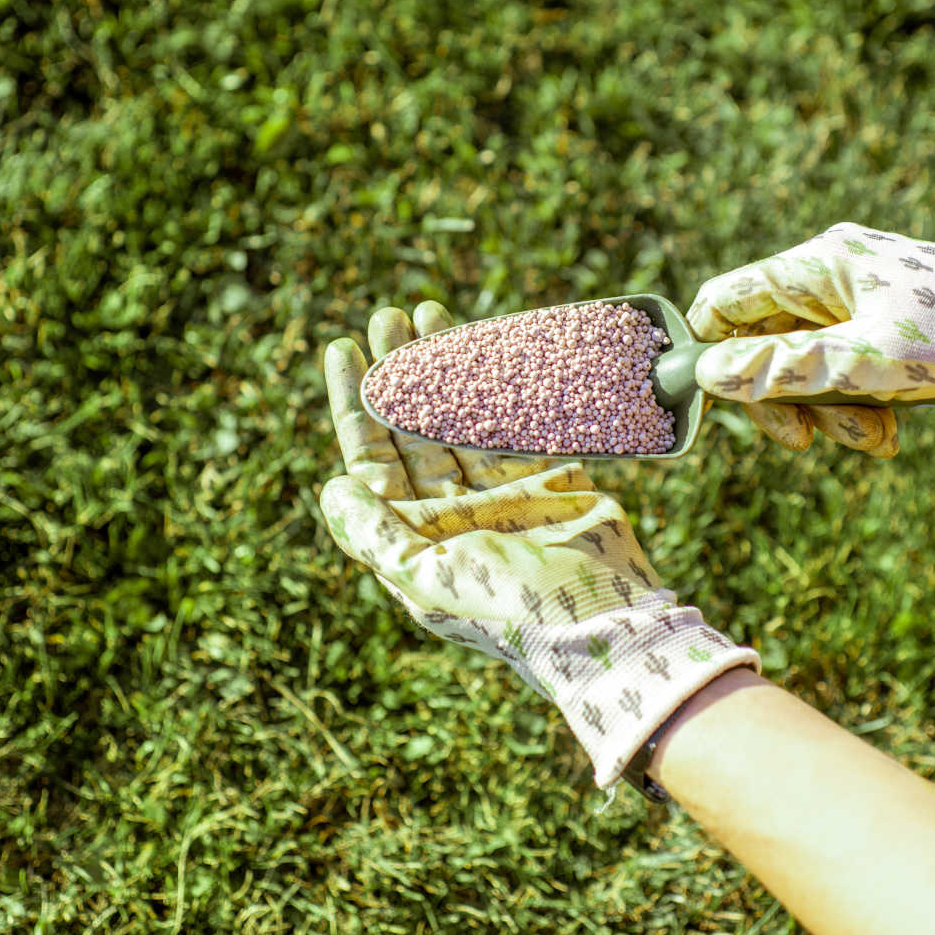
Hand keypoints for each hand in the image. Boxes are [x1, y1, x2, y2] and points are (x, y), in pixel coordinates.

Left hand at [320, 301, 758, 786]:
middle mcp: (451, 512)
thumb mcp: (425, 575)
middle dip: (400, 371)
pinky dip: (501, 385)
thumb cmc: (507, 607)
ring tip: (430, 313)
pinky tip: (487, 346)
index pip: (370, 458)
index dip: (354, 402)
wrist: (602, 622)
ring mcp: (500, 493)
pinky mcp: (550, 479)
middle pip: (412, 427)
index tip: (344, 348)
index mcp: (414, 536)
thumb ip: (374, 532)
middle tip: (390, 315)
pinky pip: (517, 422)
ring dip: (445, 367)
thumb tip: (331, 486)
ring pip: (462, 416)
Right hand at [689, 225, 934, 413]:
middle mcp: (830, 278)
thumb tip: (710, 373)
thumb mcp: (866, 360)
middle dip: (784, 399)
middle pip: (764, 344)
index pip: (726, 302)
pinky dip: (862, 402)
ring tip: (875, 436)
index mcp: (815, 267)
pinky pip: (850, 370)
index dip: (714, 353)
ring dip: (830, 410)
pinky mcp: (889, 327)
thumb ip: (785, 368)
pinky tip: (893, 429)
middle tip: (806, 441)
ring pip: (809, 366)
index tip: (728, 401)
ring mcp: (860, 301)